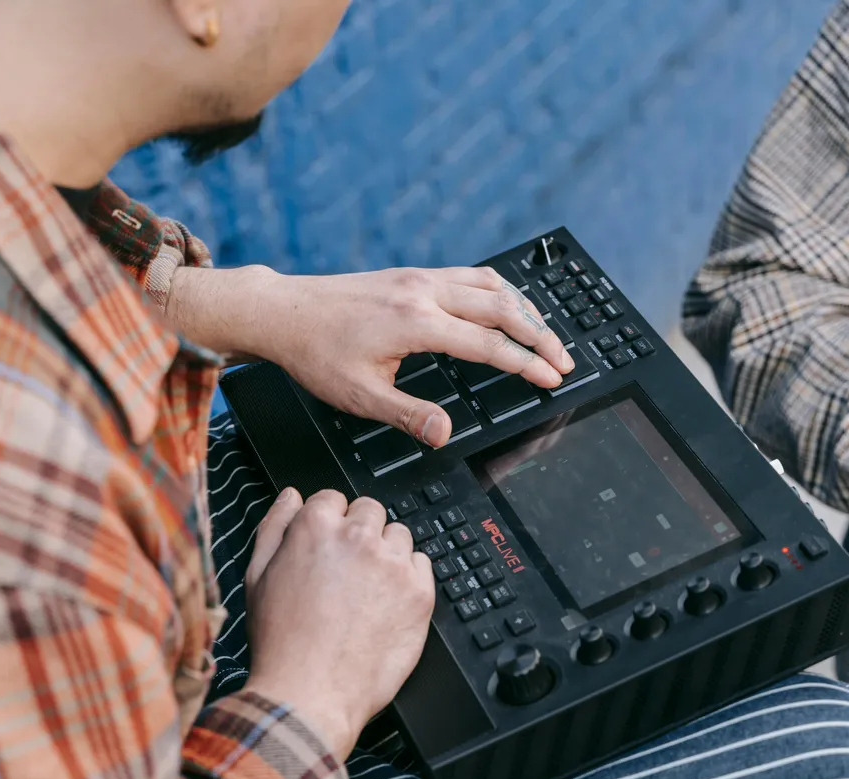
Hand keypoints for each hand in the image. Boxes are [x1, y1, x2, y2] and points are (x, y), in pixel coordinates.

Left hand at [166, 265, 572, 447]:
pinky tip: (504, 304)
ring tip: (545, 333)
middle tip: (564, 360)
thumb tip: (444, 434)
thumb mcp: (359, 396)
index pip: (489, 344)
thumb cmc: (316, 353)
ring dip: (524, 307)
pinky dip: (498, 290)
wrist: (284, 312)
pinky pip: (469, 275)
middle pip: (502, 307)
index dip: (526, 364)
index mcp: (416, 323)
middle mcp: (424, 292)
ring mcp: (419, 278)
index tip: (553, 379)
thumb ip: (407, 415)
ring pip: (490, 284)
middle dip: (540, 335)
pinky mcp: (411, 275)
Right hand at [242, 488, 434, 760]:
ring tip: (367, 591)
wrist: (309, 694)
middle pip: (370, 511)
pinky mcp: (419, 592)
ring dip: (386, 554)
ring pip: (399, 536)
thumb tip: (292, 497)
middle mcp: (358, 537)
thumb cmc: (281, 642)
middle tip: (347, 571)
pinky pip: (423, 564)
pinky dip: (409, 578)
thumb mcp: (257, 577)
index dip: (329, 523)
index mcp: (315, 527)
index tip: (328, 546)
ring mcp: (393, 564)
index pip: (333, 498)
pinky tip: (388, 603)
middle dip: (360, 533)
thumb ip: (275, 527)